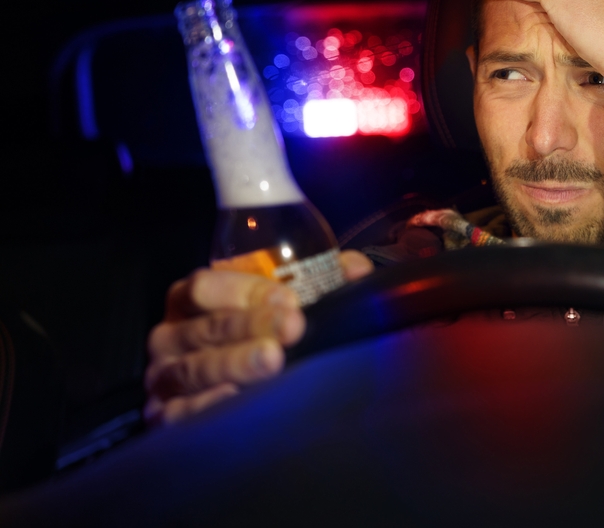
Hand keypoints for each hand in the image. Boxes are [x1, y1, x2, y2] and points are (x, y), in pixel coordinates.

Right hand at [144, 249, 373, 424]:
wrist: (228, 395)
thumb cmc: (260, 336)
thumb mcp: (283, 304)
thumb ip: (321, 280)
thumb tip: (356, 269)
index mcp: (192, 299)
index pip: (207, 287)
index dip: (247, 291)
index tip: (290, 300)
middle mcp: (171, 335)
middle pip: (207, 327)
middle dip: (252, 326)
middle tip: (293, 328)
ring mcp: (164, 377)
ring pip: (195, 368)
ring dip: (236, 363)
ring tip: (274, 362)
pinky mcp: (165, 416)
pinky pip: (180, 412)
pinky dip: (206, 406)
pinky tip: (235, 399)